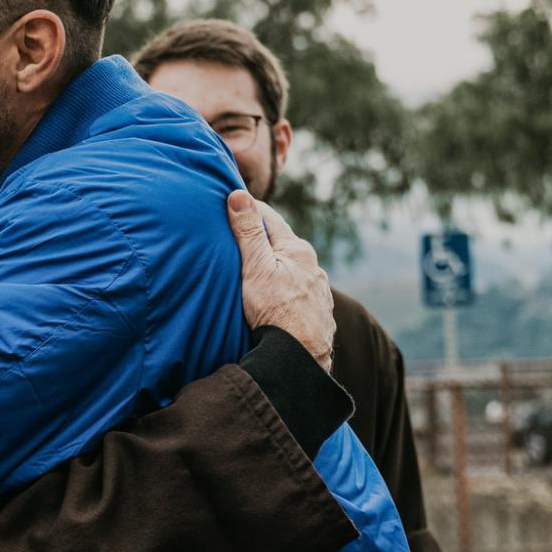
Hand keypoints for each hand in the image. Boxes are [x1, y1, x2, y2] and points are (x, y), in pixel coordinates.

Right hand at [227, 189, 334, 371]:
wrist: (300, 357)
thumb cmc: (275, 312)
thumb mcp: (255, 267)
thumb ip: (247, 232)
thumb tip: (238, 194)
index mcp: (297, 250)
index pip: (270, 218)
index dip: (250, 210)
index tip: (232, 204)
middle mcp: (313, 266)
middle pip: (282, 245)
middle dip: (263, 241)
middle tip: (239, 239)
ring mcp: (319, 289)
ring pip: (293, 269)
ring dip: (276, 267)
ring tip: (257, 272)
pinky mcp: (319, 311)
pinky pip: (299, 292)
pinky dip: (286, 289)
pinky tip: (276, 299)